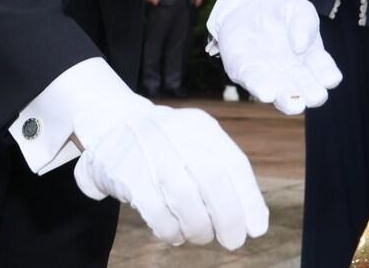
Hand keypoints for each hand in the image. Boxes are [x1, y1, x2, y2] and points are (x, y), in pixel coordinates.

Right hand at [73, 95, 266, 248]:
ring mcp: (153, 155)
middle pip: (213, 180)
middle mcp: (179, 136)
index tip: (256, 228)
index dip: (249, 199)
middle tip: (233, 241)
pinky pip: (157, 213)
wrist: (112, 125)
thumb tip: (251, 219)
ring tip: (201, 236)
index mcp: (202, 127)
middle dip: (228, 218)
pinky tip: (176, 234)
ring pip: (186, 200)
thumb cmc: (165, 143)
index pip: (234, 164)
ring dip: (199, 228)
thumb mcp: (195, 140)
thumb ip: (222, 171)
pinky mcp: (130, 176)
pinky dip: (171, 231)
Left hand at [205, 0, 341, 114]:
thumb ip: (304, 22)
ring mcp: (270, 75)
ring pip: (281, 95)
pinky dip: (260, 88)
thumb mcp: (296, 8)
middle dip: (312, 95)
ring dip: (288, 101)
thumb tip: (301, 46)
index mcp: (312, 57)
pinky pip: (253, 83)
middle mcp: (293, 73)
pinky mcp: (245, 72)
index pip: (324, 71)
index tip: (331, 79)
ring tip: (294, 104)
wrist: (245, 6)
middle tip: (315, 96)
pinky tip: (267, 93)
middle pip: (307, 90)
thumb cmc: (279, 10)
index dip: (328, 76)